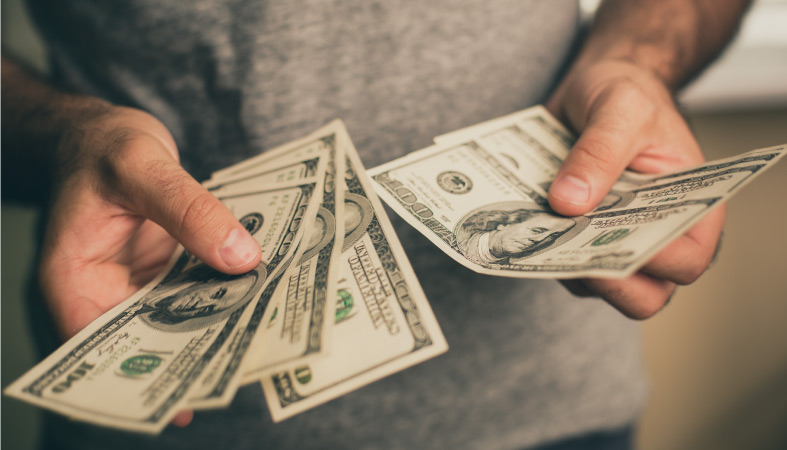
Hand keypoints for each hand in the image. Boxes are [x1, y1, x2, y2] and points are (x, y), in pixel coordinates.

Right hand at [38, 104, 261, 425]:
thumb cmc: (104, 146)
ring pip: (177, 320)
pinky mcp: (164, 272)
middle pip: (146, 340)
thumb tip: (242, 257)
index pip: (98, 345)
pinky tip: (260, 299)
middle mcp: (104, 292)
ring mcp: (137, 285)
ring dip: (216, 327)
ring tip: (262, 340)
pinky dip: (223, 296)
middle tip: (243, 366)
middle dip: (192, 355)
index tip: (190, 389)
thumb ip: (189, 209)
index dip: (142, 373)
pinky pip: (195, 292)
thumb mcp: (142, 166)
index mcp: (74, 278)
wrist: (106, 131)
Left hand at [546, 60, 724, 318]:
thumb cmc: (628, 93)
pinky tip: (519, 217)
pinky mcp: (574, 239)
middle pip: (639, 293)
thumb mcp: (620, 108)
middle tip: (561, 244)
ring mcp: (612, 242)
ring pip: (590, 282)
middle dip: (599, 276)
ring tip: (531, 226)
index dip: (652, 262)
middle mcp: (655, 235)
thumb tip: (569, 203)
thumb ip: (599, 153)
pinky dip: (537, 247)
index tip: (609, 239)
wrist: (595, 85)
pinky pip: (556, 261)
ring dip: (559, 261)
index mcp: (692, 208)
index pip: (685, 261)